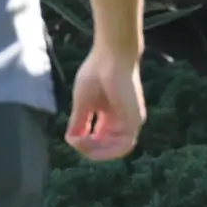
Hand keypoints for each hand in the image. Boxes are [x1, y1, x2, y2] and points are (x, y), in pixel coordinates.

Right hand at [66, 44, 146, 159]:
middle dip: (89, 149)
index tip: (72, 139)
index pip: (100, 140)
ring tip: (80, 143)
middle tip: (74, 142)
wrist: (111, 55)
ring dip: (96, 151)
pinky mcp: (135, 120)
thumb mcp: (82, 102)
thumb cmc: (96, 72)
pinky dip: (106, 149)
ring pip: (116, 150)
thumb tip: (71, 140)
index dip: (85, 144)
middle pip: (107, 147)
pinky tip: (89, 141)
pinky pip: (124, 146)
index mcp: (111, 116)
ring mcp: (131, 121)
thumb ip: (79, 122)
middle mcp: (122, 121)